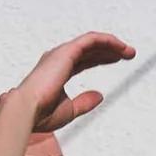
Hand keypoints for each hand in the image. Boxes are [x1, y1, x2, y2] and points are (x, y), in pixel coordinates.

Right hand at [0, 31, 134, 138]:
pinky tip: (119, 47)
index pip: (84, 60)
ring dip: (112, 44)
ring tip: (129, 51)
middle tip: (128, 53)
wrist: (26, 112)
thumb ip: (84, 103)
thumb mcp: (69, 110)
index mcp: (58, 71)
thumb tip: (101, 96)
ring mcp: (61, 54)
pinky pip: (91, 40)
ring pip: (92, 41)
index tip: (117, 60)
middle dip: (110, 49)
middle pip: (90, 49)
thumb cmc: (41, 115)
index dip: (101, 58)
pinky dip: (106, 41)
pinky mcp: (66, 52)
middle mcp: (59, 59)